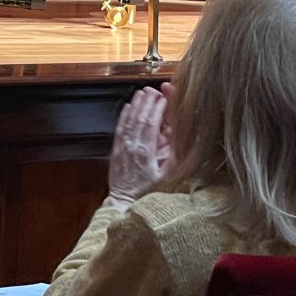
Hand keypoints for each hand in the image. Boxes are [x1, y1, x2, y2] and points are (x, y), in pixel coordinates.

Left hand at [107, 86, 174, 208]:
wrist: (125, 205)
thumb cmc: (149, 194)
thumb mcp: (168, 178)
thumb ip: (174, 157)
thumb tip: (180, 137)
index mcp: (145, 151)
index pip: (151, 123)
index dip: (157, 108)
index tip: (164, 97)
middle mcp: (131, 146)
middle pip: (139, 118)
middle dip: (147, 102)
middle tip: (154, 89)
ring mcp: (122, 148)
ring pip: (128, 121)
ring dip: (135, 106)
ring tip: (142, 93)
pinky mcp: (115, 152)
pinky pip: (119, 130)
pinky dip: (123, 117)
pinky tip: (127, 107)